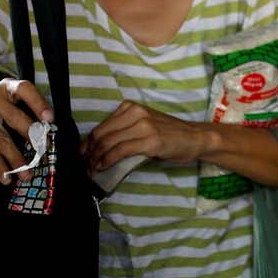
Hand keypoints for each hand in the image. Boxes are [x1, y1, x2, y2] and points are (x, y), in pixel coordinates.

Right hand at [0, 79, 52, 184]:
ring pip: (1, 139)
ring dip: (16, 159)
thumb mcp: (10, 100)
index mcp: (6, 87)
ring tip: (27, 174)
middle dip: (31, 135)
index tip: (49, 119)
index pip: (24, 90)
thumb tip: (48, 132)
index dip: (38, 103)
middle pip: (13, 117)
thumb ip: (28, 110)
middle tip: (43, 149)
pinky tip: (7, 177)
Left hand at [82, 101, 207, 173]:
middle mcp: (135, 113)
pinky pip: (120, 150)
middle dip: (89, 152)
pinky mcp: (150, 141)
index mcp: (130, 107)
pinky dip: (108, 160)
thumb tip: (101, 148)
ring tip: (92, 170)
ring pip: (108, 143)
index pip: (101, 126)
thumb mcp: (144, 125)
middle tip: (85, 166)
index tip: (83, 155)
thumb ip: (124, 130)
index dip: (88, 143)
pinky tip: (103, 167)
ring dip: (96, 159)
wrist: (195, 138)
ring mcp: (143, 126)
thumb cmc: (170, 134)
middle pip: (101, 134)